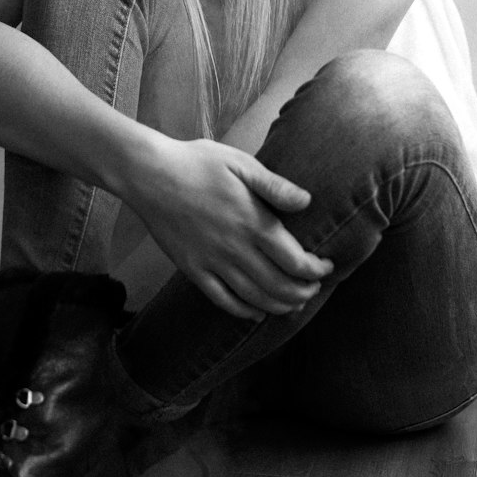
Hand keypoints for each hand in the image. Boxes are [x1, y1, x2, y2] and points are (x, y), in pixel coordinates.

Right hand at [122, 136, 333, 319]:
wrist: (149, 174)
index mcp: (252, 221)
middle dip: (303, 292)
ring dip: (280, 306)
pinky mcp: (193, 269)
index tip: (327, 267)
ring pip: (255, 299)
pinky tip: (256, 313)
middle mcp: (235, 248)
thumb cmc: (197, 162)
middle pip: (279, 286)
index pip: (295, 260)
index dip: (316, 270)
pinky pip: (223, 300)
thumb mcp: (240, 164)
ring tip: (294, 304)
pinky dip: (244, 312)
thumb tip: (307, 202)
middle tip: (314, 289)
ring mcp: (212, 262)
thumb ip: (275, 186)